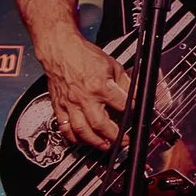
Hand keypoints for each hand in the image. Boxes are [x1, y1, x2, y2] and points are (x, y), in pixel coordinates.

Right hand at [43, 36, 130, 151]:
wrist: (60, 50)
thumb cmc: (84, 55)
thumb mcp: (112, 65)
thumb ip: (125, 83)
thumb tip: (136, 94)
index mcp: (100, 86)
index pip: (121, 105)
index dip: (132, 113)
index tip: (136, 119)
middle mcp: (84, 98)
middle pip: (100, 124)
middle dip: (113, 137)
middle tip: (122, 142)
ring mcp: (70, 104)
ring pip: (81, 130)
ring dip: (93, 142)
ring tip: (104, 146)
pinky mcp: (59, 106)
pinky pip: (63, 127)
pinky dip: (72, 137)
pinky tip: (80, 140)